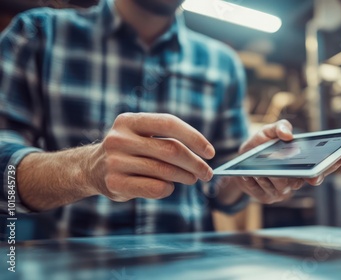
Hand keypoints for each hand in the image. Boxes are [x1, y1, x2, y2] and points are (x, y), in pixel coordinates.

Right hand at [87, 113, 214, 201]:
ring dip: (186, 176)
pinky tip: (170, 187)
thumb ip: (166, 137)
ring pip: (165, 171)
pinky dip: (169, 189)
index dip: (194, 137)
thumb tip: (204, 153)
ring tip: (192, 179)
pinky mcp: (116, 184)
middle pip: (171, 149)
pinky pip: (155, 188)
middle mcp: (120, 139)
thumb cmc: (129, 150)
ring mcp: (115, 162)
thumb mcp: (141, 134)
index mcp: (128, 121)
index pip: (169, 124)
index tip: (210, 152)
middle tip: (207, 172)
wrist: (91, 169)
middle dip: (195, 163)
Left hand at [236, 120, 340, 203]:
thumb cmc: (258, 147)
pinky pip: (265, 191)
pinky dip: (257, 181)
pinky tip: (251, 174)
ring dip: (273, 176)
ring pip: (283, 185)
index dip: (338, 160)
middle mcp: (296, 180)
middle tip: (313, 174)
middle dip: (313, 176)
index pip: (325, 164)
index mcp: (302, 164)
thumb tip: (288, 135)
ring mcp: (283, 191)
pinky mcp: (267, 198)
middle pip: (311, 179)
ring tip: (261, 169)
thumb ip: (279, 127)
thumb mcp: (267, 131)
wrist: (237, 162)